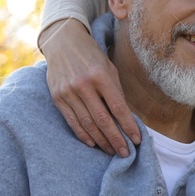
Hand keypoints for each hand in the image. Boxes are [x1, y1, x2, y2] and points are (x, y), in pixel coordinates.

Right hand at [40, 18, 141, 156]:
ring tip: (112, 151)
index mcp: (100, 75)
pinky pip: (72, 121)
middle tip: (125, 153)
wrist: (62, 42)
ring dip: (101, 141)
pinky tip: (93, 143)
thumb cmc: (91, 55)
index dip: (128, 126)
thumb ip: (116, 91)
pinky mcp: (57, 97)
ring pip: (87, 124)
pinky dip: (83, 135)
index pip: (118, 107)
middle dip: (116, 139)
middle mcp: (83, 85)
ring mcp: (68, 92)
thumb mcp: (108, 68)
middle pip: (103, 120)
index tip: (137, 140)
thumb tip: (126, 118)